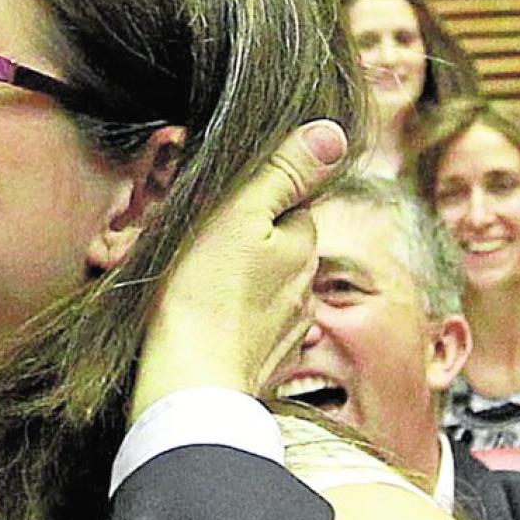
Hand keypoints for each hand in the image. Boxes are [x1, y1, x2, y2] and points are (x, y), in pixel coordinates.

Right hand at [130, 118, 347, 418]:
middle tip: (193, 252)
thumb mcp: (236, 213)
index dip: (246, 203)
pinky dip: (232, 321)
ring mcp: (289, 329)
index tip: (211, 215)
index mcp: (302, 244)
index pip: (286, 205)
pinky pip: (252, 327)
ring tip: (193, 291)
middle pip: (274, 246)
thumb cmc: (199, 294)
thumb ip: (283, 170)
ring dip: (236, 283)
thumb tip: (332, 133)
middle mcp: (306, 286)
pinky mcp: (266, 361)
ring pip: (262, 287)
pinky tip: (204, 325)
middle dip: (242, 244)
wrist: (187, 385)